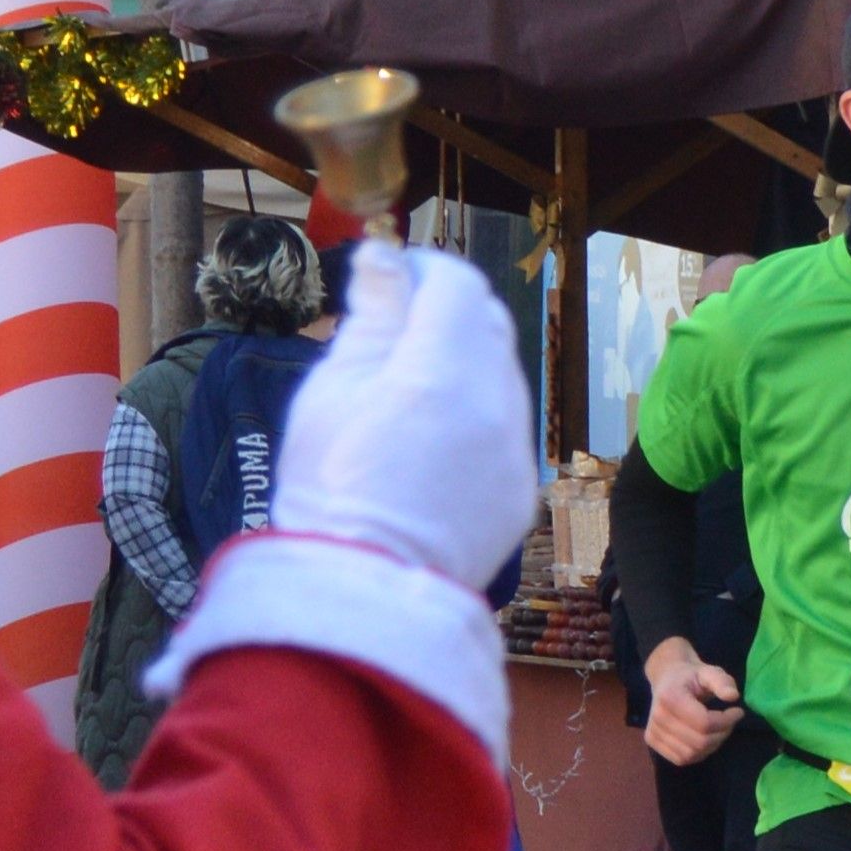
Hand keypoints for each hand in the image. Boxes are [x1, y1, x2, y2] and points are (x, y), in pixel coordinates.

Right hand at [265, 240, 539, 591]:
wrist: (362, 591)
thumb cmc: (329, 487)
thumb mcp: (331, 391)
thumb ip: (371, 319)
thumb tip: (385, 259)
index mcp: (442, 371)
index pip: (457, 284)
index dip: (426, 269)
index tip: (393, 276)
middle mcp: (495, 404)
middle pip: (488, 323)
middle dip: (447, 311)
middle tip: (396, 327)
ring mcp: (516, 450)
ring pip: (501, 375)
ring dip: (464, 363)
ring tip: (407, 391)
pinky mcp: (521, 489)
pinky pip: (506, 429)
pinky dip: (476, 416)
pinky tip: (431, 444)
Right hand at [644, 639, 743, 763]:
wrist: (666, 678)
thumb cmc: (691, 676)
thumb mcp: (709, 671)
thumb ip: (722, 681)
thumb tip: (733, 696)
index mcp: (670, 697)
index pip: (704, 723)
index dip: (726, 721)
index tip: (738, 712)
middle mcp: (658, 718)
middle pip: (699, 742)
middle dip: (721, 734)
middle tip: (730, 722)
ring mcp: (653, 732)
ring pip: (692, 754)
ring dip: (712, 745)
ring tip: (718, 729)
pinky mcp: (652, 742)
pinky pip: (681, 759)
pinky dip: (698, 753)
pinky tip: (704, 738)